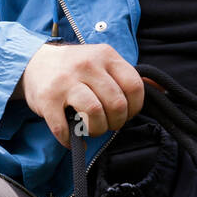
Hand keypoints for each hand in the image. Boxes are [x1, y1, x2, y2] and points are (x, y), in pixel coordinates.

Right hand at [17, 43, 143, 146]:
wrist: (33, 63)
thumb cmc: (76, 70)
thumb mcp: (104, 64)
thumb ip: (129, 77)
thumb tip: (163, 90)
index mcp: (106, 56)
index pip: (135, 86)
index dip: (134, 108)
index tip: (124, 112)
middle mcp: (87, 64)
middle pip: (117, 105)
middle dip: (116, 123)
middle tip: (107, 123)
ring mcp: (65, 81)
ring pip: (95, 115)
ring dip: (96, 131)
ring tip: (90, 129)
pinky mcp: (47, 98)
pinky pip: (65, 129)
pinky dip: (71, 141)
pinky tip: (72, 139)